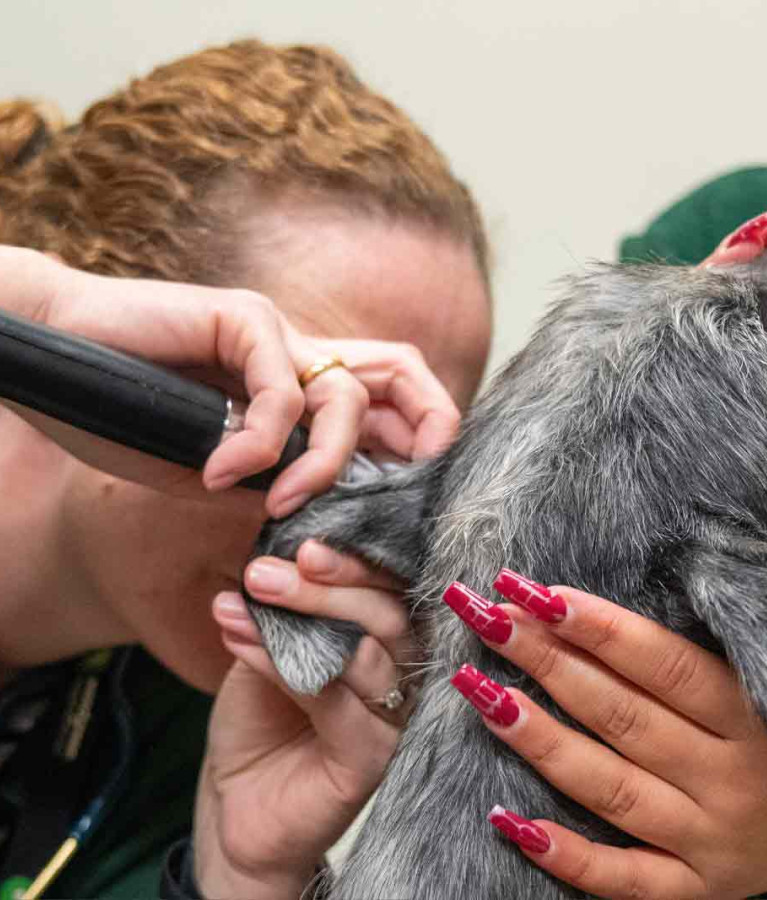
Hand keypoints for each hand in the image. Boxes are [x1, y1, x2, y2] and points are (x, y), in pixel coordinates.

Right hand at [0, 246, 459, 516]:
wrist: (50, 360)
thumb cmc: (127, 418)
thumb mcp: (215, 472)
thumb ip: (271, 488)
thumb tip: (327, 532)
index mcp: (302, 390)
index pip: (389, 406)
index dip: (418, 445)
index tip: (408, 507)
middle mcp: (301, 358)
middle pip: (401, 376)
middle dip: (427, 430)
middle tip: (402, 495)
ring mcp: (276, 335)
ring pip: (346, 397)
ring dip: (322, 464)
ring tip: (274, 503)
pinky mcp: (242, 318)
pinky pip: (282, 389)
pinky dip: (260, 443)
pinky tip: (217, 471)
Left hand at [194, 540, 418, 896]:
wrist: (238, 805)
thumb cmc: (262, 716)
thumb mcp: (271, 644)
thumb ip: (284, 608)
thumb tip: (273, 554)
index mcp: (387, 640)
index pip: (390, 586)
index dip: (356, 557)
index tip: (305, 538)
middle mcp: (403, 674)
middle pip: (390, 614)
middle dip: (335, 581)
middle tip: (274, 565)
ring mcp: (393, 717)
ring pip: (370, 651)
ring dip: (308, 612)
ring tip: (253, 588)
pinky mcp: (372, 757)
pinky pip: (333, 698)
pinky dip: (283, 662)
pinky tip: (240, 639)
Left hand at [443, 572, 766, 898]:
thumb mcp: (750, 683)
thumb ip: (679, 654)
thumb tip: (577, 607)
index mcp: (748, 713)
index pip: (660, 662)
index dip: (593, 624)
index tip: (530, 589)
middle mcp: (729, 777)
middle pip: (620, 714)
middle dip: (545, 662)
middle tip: (487, 619)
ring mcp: (709, 839)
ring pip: (610, 788)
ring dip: (537, 738)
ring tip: (478, 691)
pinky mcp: (693, 890)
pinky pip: (622, 879)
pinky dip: (565, 854)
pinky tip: (506, 819)